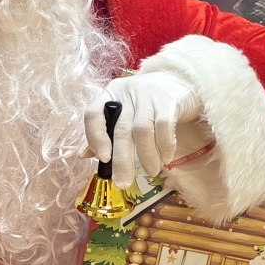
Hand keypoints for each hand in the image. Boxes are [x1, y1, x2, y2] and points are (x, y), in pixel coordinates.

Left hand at [84, 72, 210, 188]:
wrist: (180, 81)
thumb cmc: (146, 102)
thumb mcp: (123, 113)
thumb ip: (103, 132)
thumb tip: (83, 155)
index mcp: (110, 95)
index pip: (93, 114)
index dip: (95, 138)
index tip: (103, 159)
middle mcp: (127, 93)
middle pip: (120, 130)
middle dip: (121, 160)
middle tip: (122, 183)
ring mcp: (148, 96)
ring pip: (142, 131)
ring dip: (146, 156)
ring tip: (151, 171)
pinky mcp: (169, 101)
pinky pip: (164, 127)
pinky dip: (164, 146)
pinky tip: (165, 158)